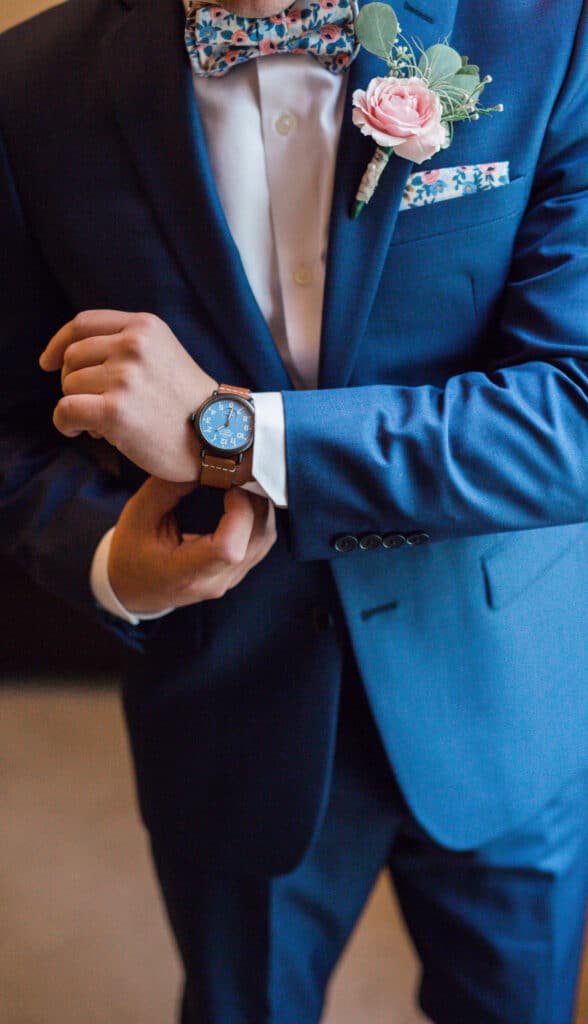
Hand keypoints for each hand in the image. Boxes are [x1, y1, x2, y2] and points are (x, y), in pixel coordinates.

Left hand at [39, 310, 216, 480]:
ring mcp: (124, 376)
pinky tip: (83, 432)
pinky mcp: (116, 410)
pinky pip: (66, 410)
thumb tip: (71, 363)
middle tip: (98, 408)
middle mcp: (133, 345)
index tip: (48, 362)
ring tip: (106, 424)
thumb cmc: (191, 405)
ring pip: (68, 386)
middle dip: (76, 384)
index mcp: (144, 326)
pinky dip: (66, 423)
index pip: (82, 324)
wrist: (222, 436)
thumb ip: (127, 346)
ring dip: (79, 408)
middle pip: (72, 358)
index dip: (58, 344)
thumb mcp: (165, 354)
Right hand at [108, 476, 275, 614]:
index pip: (229, 549)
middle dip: (253, 499)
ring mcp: (229, 581)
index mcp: (183, 573)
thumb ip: (171, 486)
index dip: (239, 511)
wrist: (131, 587)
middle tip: (238, 471)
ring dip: (259, 506)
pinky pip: (261, 543)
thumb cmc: (131, 551)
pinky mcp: (236, 573)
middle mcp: (213, 582)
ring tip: (240, 481)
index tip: (227, 482)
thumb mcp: (140, 513)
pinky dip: (257, 517)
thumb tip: (205, 459)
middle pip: (256, 539)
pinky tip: (243, 497)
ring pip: (264, 539)